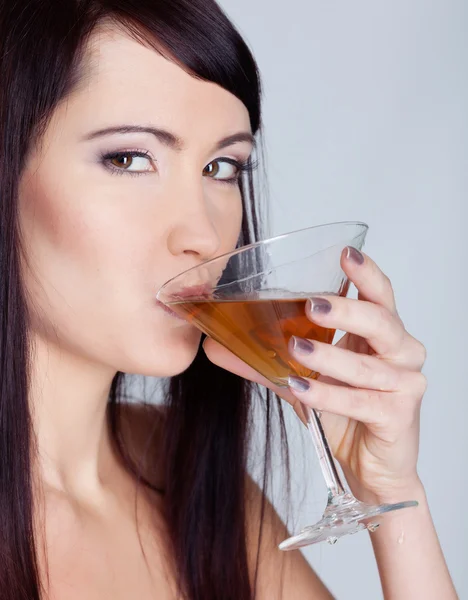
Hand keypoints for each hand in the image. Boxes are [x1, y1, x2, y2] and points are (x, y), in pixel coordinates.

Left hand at [202, 246, 427, 503]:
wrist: (367, 467)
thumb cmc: (343, 413)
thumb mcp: (302, 378)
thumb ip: (264, 360)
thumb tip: (213, 346)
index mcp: (380, 334)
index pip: (379, 295)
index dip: (366, 273)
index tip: (344, 254)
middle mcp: (400, 353)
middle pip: (381, 322)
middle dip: (346, 311)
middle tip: (311, 304)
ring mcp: (404, 385)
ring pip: (368, 364)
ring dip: (330, 357)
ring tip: (296, 350)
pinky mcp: (398, 416)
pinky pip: (361, 401)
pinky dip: (329, 396)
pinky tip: (302, 390)